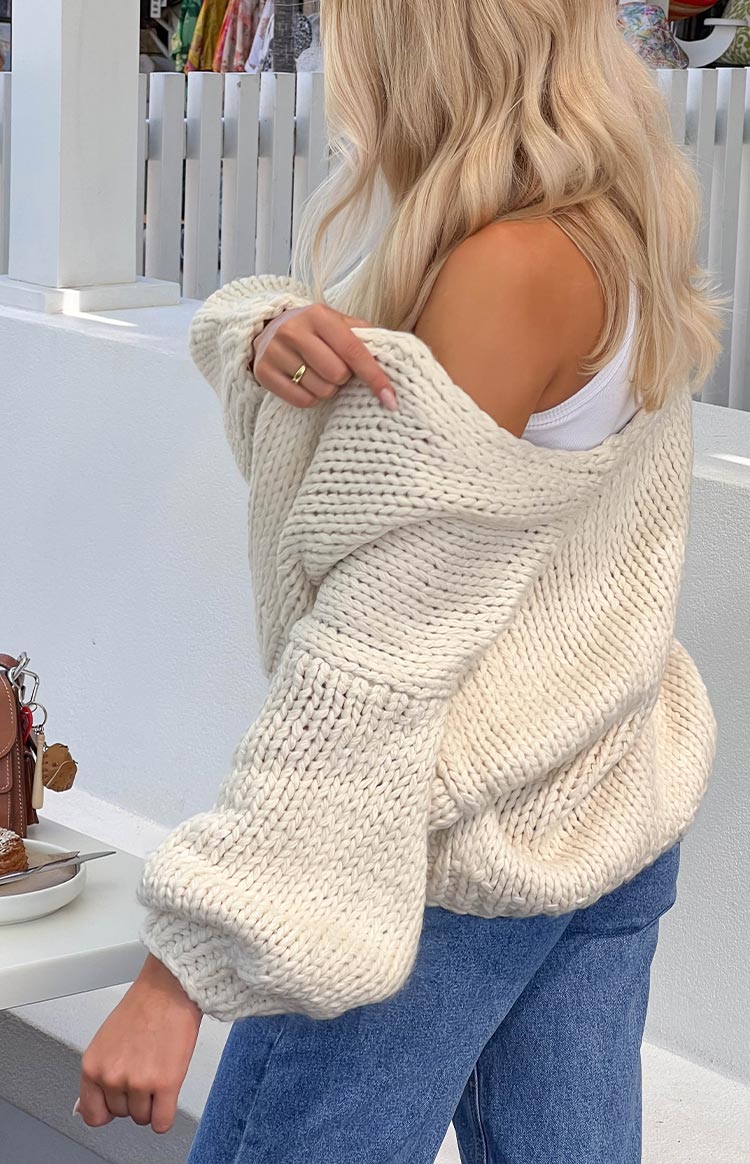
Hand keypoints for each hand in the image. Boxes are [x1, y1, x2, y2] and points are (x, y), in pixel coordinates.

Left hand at [75, 954, 202, 1133]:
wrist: (170, 988)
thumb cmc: (143, 1006)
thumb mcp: (106, 1041)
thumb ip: (96, 1076)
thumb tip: (83, 1109)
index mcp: (93, 1065)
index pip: (92, 1114)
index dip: (109, 1108)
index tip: (118, 1100)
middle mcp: (111, 1076)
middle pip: (121, 1114)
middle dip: (134, 1098)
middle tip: (144, 1069)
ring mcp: (138, 1082)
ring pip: (143, 1118)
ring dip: (152, 1102)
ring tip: (158, 1071)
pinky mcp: (165, 1083)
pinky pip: (162, 1122)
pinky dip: (165, 1115)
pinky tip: (168, 1095)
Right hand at [251, 303, 398, 410]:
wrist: (269, 329)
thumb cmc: (315, 330)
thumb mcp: (339, 323)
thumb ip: (365, 336)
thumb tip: (395, 353)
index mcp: (318, 315)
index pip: (353, 351)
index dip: (375, 376)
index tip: (391, 399)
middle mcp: (293, 331)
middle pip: (337, 375)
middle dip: (343, 377)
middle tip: (335, 367)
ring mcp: (275, 352)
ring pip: (321, 390)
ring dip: (327, 388)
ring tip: (318, 373)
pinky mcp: (264, 373)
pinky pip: (302, 401)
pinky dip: (311, 397)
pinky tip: (305, 382)